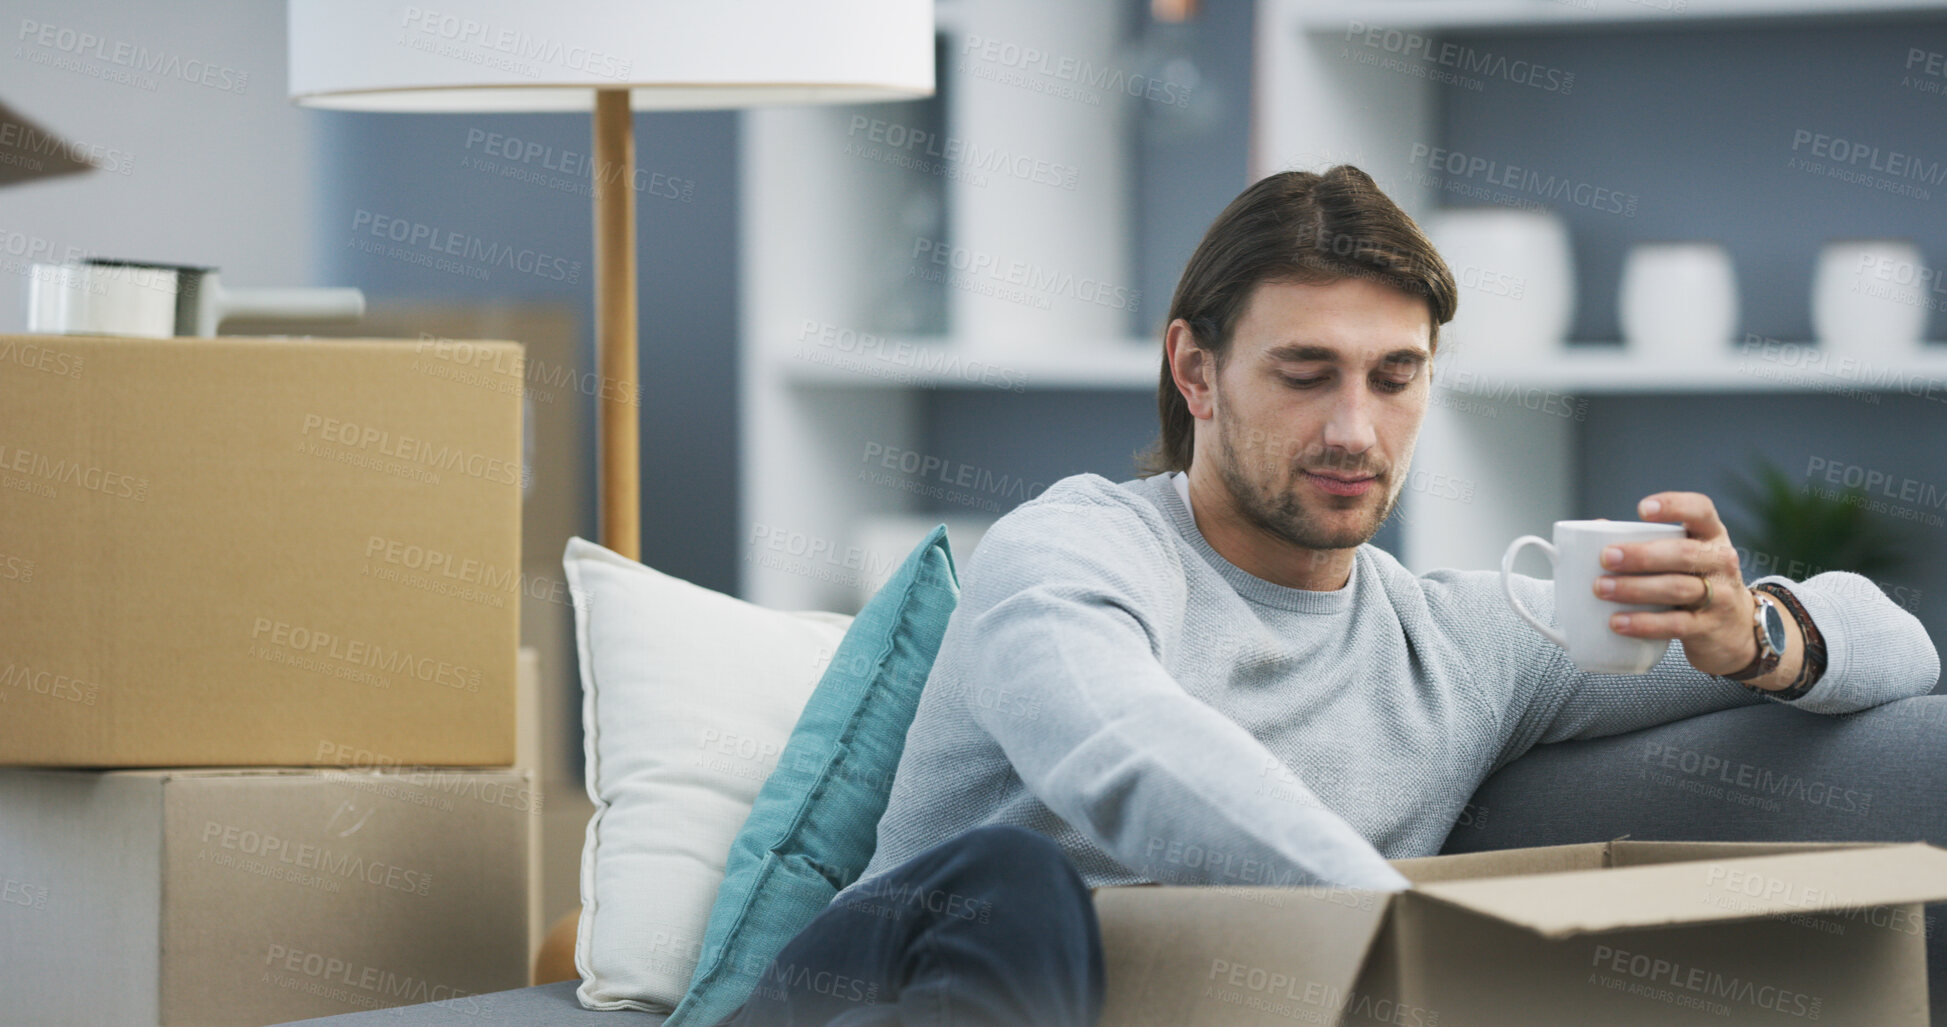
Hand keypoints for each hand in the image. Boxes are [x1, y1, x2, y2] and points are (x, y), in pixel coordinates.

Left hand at [1592, 492, 1757, 676]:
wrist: (1736, 631)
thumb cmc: (1695, 583)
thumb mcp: (1683, 559)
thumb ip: (1648, 542)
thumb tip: (1595, 529)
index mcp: (1711, 536)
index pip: (1701, 510)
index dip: (1674, 506)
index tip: (1642, 509)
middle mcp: (1721, 561)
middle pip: (1683, 553)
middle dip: (1641, 555)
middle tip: (1606, 558)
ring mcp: (1720, 595)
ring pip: (1677, 588)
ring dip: (1635, 588)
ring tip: (1602, 589)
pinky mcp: (1709, 627)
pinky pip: (1675, 624)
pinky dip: (1644, 623)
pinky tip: (1618, 622)